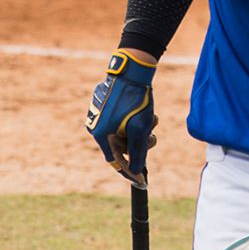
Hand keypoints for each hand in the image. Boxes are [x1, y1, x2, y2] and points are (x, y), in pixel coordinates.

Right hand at [86, 51, 157, 186]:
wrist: (132, 70)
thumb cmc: (135, 100)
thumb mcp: (140, 129)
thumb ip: (137, 152)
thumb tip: (136, 171)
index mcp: (100, 134)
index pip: (114, 161)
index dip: (129, 171)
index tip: (141, 180)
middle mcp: (95, 126)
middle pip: (120, 146)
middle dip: (139, 144)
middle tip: (152, 137)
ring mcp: (99, 115)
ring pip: (124, 133)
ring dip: (140, 130)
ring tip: (152, 119)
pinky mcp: (106, 106)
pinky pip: (121, 121)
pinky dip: (135, 121)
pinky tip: (146, 112)